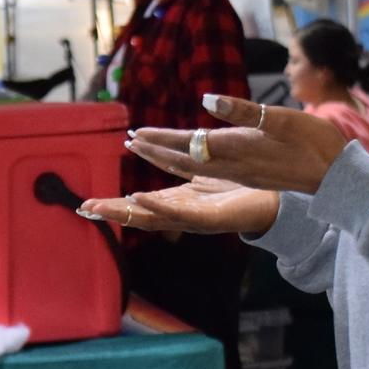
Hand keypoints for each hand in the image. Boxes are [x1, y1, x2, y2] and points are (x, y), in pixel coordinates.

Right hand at [80, 177, 280, 236]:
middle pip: (142, 214)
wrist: (284, 199)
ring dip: (128, 211)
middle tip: (84, 208)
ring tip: (103, 206)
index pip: (143, 204)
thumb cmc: (247, 186)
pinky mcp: (213, 220)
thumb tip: (165, 149)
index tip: (88, 202)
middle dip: (113, 212)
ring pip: (155, 217)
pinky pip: (181, 213)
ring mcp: (197, 220)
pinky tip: (138, 199)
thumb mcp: (209, 171)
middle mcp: (186, 213)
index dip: (116, 203)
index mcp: (183, 202)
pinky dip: (158, 206)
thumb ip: (186, 163)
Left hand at [127, 95, 351, 194]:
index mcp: (237, 150)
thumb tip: (209, 98)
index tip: (136, 133)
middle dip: (155, 150)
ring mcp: (240, 173)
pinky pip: (208, 173)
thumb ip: (244, 111)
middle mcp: (233, 166)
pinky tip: (186, 159)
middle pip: (184, 160)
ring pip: (194, 168)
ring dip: (167, 158)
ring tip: (147, 149)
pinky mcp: (248, 175)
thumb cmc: (315, 143)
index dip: (162, 138)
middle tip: (129, 140)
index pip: (189, 144)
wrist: (338, 176)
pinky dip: (188, 165)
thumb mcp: (283, 120)